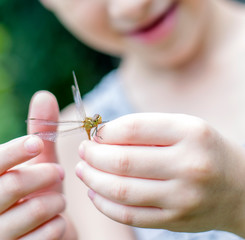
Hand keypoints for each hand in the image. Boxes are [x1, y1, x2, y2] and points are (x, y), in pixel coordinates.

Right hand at [0, 91, 65, 238]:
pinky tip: (57, 221)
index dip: (14, 151)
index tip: (37, 143)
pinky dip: (57, 225)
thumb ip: (40, 133)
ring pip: (30, 211)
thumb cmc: (37, 191)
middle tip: (59, 172)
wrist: (40, 231)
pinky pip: (42, 236)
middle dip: (44, 175)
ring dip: (54, 201)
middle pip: (13, 185)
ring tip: (59, 199)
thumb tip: (45, 95)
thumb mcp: (38, 162)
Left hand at [76, 113, 244, 236]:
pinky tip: (95, 192)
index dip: (105, 131)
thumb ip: (144, 129)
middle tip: (83, 151)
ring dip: (92, 179)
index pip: (133, 128)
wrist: (238, 186)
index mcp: (190, 133)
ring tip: (83, 169)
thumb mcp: (182, 127)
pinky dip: (104, 204)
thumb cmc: (203, 149)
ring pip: (121, 191)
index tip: (94, 134)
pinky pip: (129, 215)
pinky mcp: (175, 220)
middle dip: (93, 156)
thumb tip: (102, 136)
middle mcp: (188, 165)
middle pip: (123, 161)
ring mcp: (182, 197)